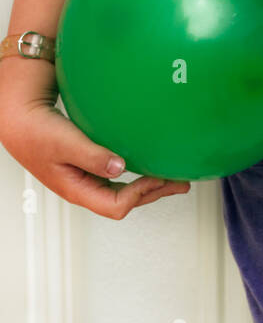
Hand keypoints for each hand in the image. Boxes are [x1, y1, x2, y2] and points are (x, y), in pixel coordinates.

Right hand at [0, 83, 190, 218]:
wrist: (20, 117)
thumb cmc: (36, 131)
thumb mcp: (65, 143)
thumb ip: (93, 156)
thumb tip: (120, 167)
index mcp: (77, 189)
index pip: (117, 205)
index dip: (141, 194)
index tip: (159, 176)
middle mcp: (84, 187)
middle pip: (125, 201)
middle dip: (155, 192)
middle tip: (180, 182)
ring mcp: (86, 177)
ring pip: (123, 189)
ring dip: (149, 184)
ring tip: (171, 175)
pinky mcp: (88, 165)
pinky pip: (118, 175)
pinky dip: (136, 171)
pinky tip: (147, 161)